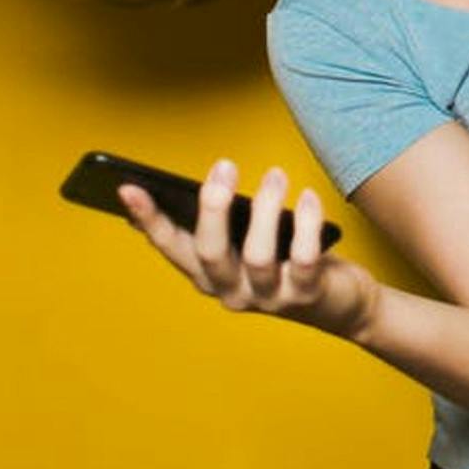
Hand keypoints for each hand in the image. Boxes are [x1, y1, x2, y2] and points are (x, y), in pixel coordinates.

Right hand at [117, 158, 379, 340]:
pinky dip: (306, 225)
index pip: (171, 247)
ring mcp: (268, 298)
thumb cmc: (288, 260)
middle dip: (212, 207)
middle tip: (225, 165)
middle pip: (209, 254)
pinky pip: (304, 260)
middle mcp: (231, 291)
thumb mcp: (249, 240)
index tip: (127, 188)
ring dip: (264, 209)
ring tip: (275, 174)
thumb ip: (229, 221)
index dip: (149, 220)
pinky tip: (308, 196)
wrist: (341, 304)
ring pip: (257, 257)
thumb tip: (212, 181)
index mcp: (209, 275)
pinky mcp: (306, 296)